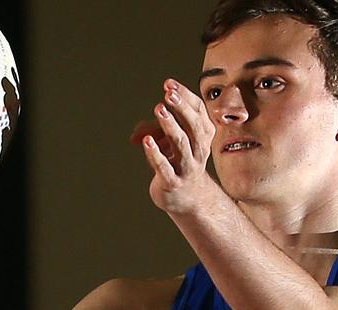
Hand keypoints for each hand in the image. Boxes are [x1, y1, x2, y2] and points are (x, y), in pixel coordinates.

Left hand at [139, 79, 216, 214]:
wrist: (186, 198)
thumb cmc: (178, 163)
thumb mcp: (169, 142)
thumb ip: (153, 131)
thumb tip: (135, 133)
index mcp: (203, 136)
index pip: (199, 111)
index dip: (186, 96)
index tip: (169, 84)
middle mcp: (199, 150)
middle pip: (194, 125)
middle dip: (182, 108)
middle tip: (168, 94)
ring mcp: (187, 167)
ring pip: (182, 144)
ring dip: (170, 125)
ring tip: (159, 109)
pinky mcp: (173, 181)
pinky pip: (164, 166)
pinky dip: (155, 153)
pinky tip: (146, 140)